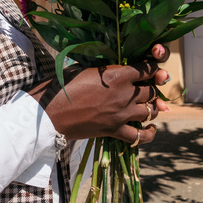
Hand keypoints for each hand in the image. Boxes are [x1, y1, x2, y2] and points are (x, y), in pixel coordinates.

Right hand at [28, 43, 170, 146]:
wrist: (48, 113)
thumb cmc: (60, 86)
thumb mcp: (82, 68)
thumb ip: (103, 69)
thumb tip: (113, 68)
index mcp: (116, 75)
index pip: (146, 69)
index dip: (153, 67)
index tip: (152, 67)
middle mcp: (123, 94)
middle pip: (151, 90)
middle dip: (153, 86)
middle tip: (149, 85)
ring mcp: (120, 114)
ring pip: (150, 110)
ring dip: (152, 106)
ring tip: (149, 103)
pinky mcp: (114, 130)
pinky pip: (140, 136)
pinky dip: (149, 132)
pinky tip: (151, 127)